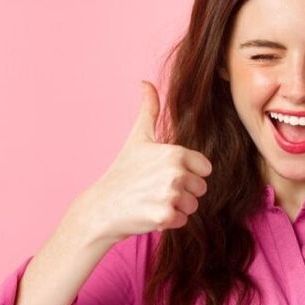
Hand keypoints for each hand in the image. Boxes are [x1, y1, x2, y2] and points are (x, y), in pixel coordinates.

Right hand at [69, 80, 211, 244]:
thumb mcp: (137, 138)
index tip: (165, 173)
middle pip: (200, 189)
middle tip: (156, 189)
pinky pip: (182, 221)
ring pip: (193, 206)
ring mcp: (170, 195)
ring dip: (176, 207)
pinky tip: (149, 213)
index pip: (204, 168)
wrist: (100, 207)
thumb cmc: (122, 171)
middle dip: (183, 192)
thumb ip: (149, 109)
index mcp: (175, 152)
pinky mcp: (164, 216)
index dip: (188, 172)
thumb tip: (145, 83)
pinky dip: (168, 221)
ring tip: (152, 200)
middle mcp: (175, 172)